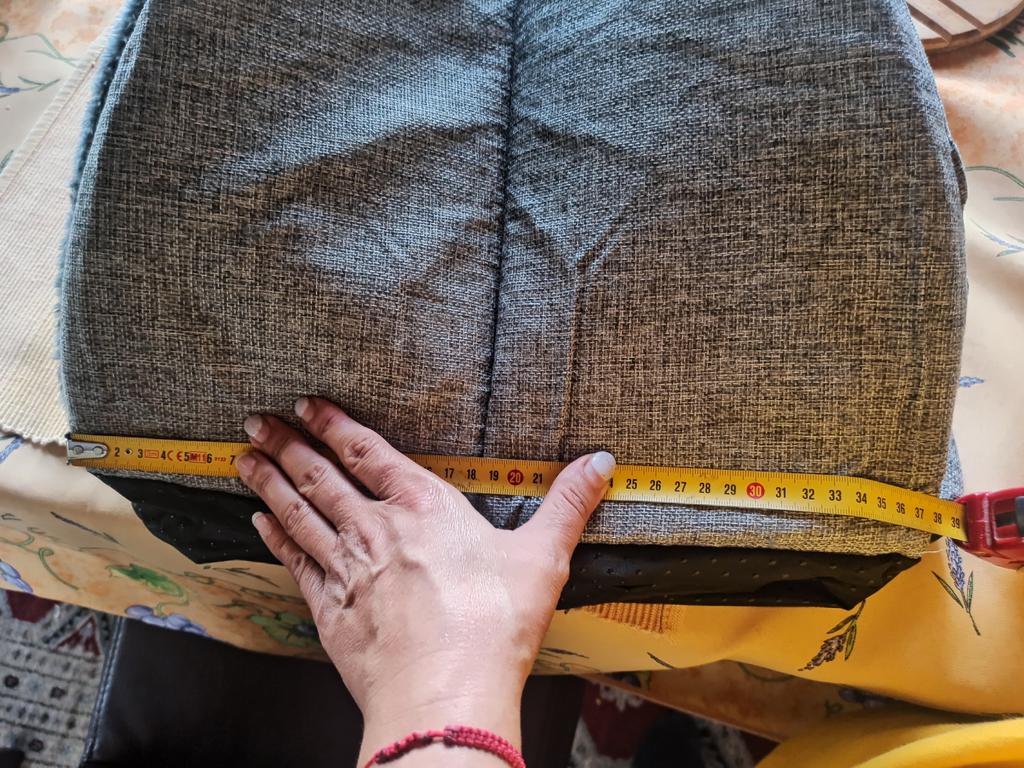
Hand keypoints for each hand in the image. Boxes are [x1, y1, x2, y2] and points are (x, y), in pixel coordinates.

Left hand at [234, 397, 613, 764]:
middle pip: (320, 477)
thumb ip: (567, 504)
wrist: (444, 694)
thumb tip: (599, 463)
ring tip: (242, 457)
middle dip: (286, 445)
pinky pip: (295, 563)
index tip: (308, 405)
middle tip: (256, 422)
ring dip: (268, 482)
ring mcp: (347, 569)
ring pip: (298, 513)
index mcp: (423, 507)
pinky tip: (260, 522)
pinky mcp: (331, 610)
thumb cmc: (493, 626)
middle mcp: (376, 529)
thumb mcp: (543, 557)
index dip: (335, 425)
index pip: (368, 453)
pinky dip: (275, 539)